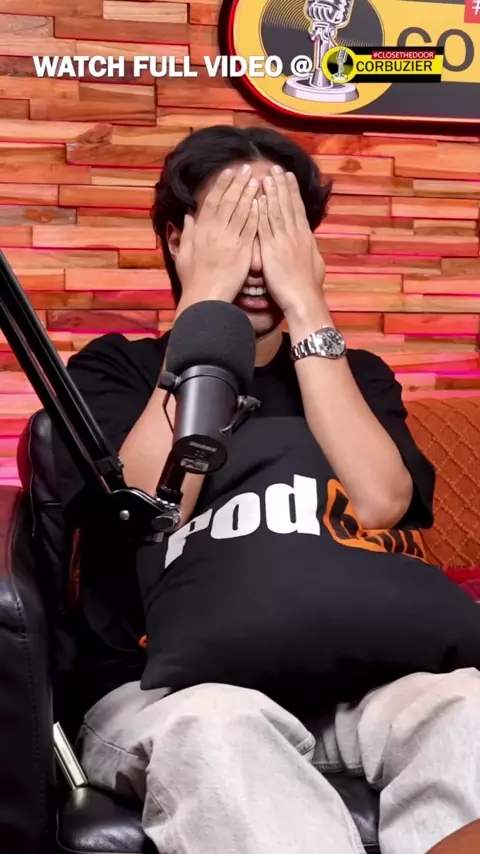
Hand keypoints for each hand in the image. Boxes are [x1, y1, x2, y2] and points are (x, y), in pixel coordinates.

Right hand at [175, 165, 258, 308]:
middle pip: (228, 201)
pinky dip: (256, 214)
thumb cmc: (193, 279)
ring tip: (257, 179)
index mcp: (200, 230)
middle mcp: (214, 231)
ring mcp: (229, 239)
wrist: (204, 298)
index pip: (212, 202)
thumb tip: (187, 217)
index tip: (228, 172)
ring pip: (241, 211)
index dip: (221, 185)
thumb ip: (186, 234)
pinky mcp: (241, 250)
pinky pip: (250, 228)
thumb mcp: (183, 254)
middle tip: (246, 168)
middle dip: (237, 183)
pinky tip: (262, 203)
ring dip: (249, 194)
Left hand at [257, 166, 325, 317]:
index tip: (288, 177)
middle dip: (282, 185)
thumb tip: (309, 244)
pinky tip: (259, 199)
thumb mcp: (314, 264)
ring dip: (272, 193)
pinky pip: (266, 227)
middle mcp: (296, 235)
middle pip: (288, 205)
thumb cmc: (308, 287)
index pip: (298, 209)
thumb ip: (309, 250)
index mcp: (305, 238)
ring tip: (267, 176)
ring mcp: (284, 241)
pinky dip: (263, 212)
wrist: (304, 299)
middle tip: (276, 168)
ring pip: (277, 212)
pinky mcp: (272, 250)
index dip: (292, 192)